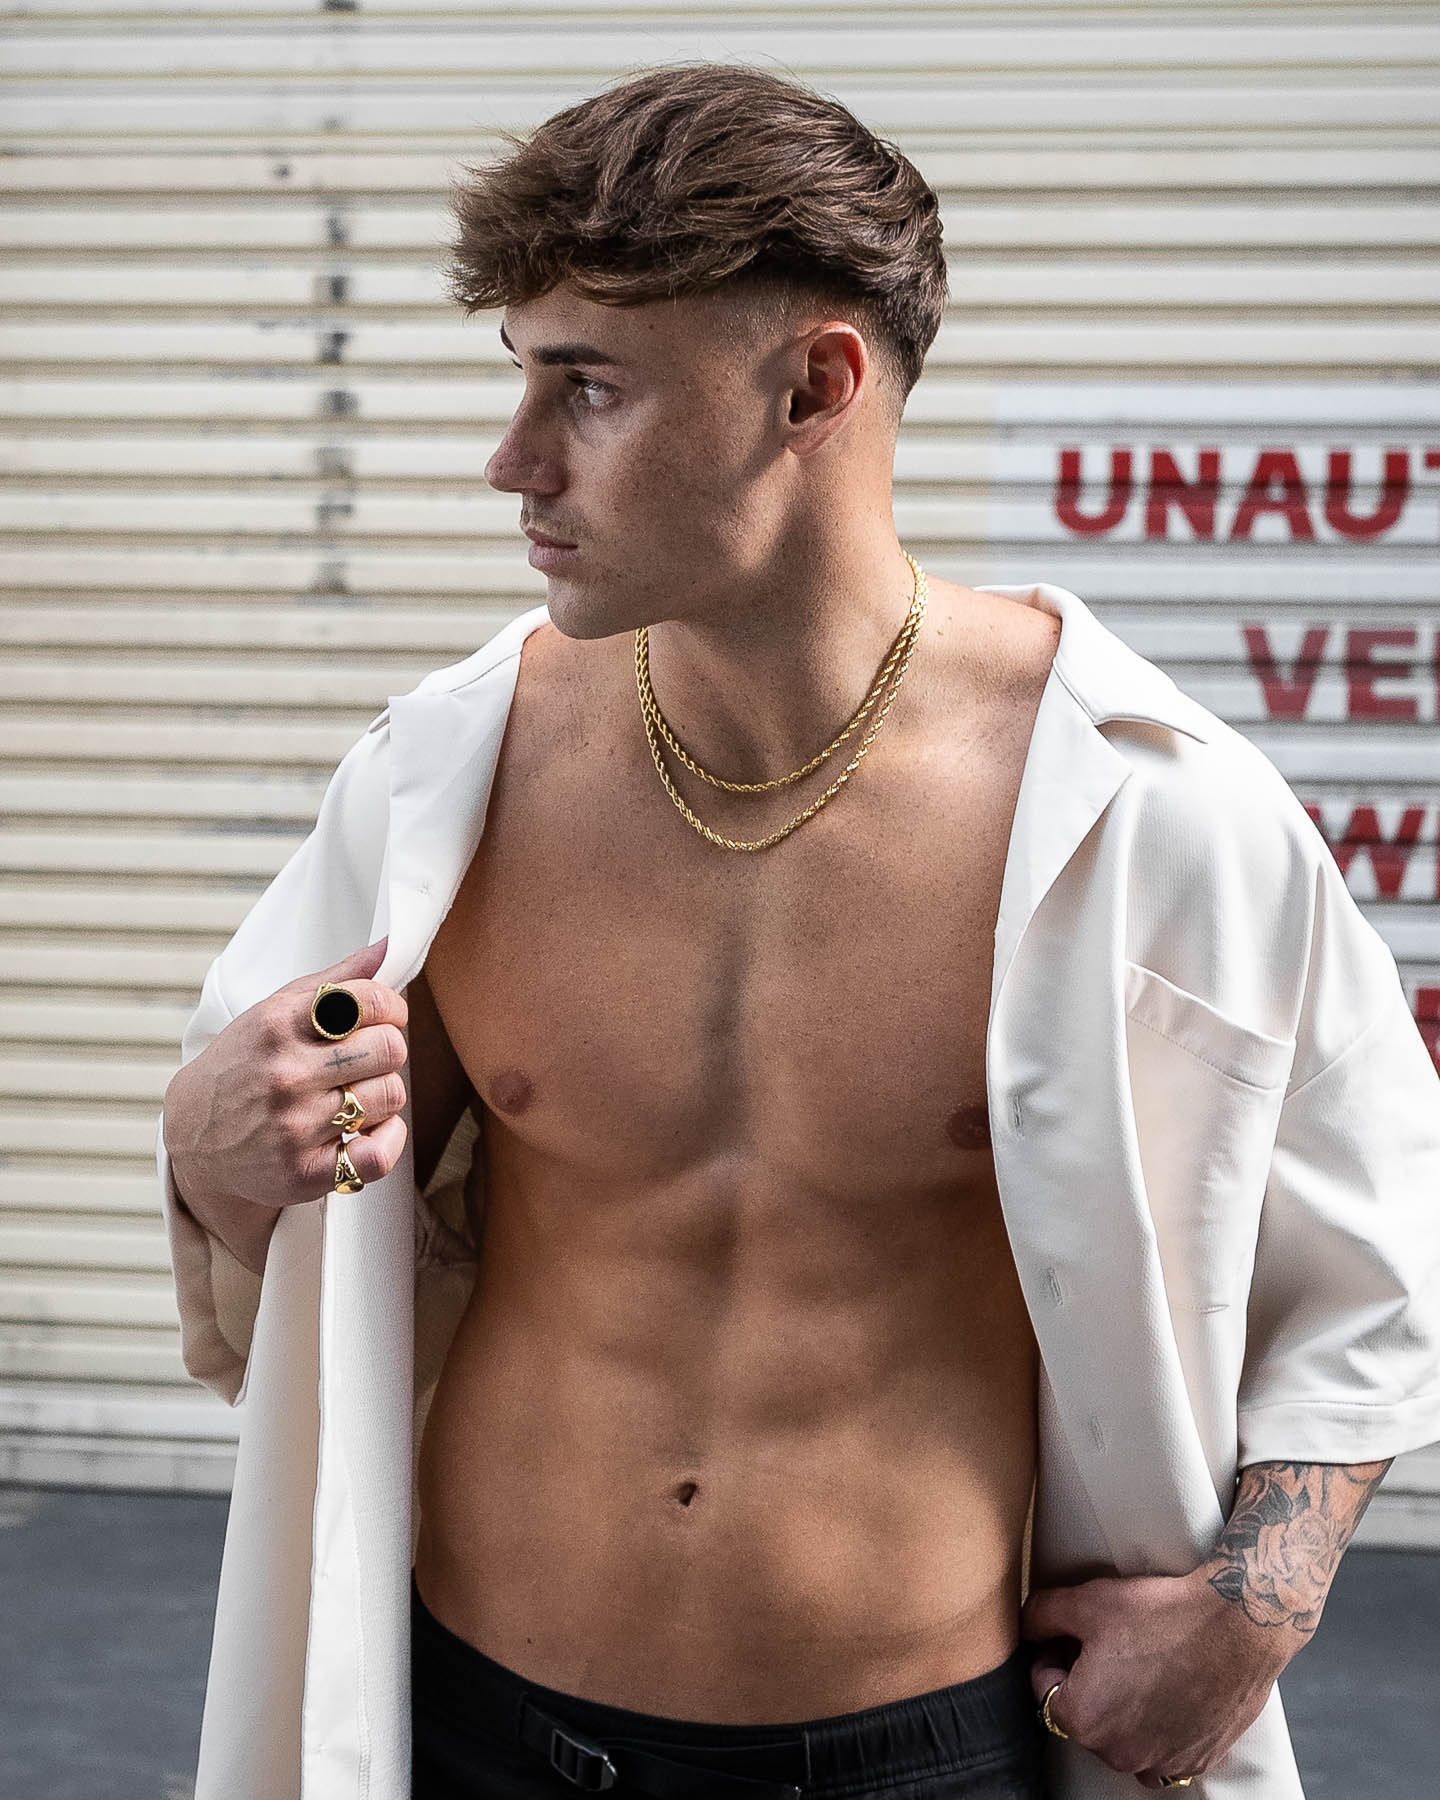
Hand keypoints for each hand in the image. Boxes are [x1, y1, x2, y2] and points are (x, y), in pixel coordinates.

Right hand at [164, 937, 411, 1213]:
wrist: (194, 1135)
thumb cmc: (246, 1063)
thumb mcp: (276, 1010)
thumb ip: (337, 979)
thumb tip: (389, 944)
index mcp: (278, 1024)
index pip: (369, 1000)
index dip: (390, 1008)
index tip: (384, 1018)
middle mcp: (284, 1074)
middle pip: (390, 1049)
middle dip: (388, 1051)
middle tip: (368, 1060)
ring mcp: (293, 1126)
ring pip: (390, 1097)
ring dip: (383, 1095)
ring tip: (356, 1094)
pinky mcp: (303, 1172)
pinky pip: (378, 1155)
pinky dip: (387, 1142)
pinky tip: (368, 1132)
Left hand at [1022, 1567, 1292, 1788]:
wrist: (1237, 1625)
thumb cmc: (1161, 1614)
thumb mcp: (1086, 1601)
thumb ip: (1041, 1615)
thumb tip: (1025, 1626)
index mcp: (1082, 1718)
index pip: (1045, 1688)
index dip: (1054, 1654)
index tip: (1074, 1635)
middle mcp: (1118, 1752)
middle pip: (1084, 1714)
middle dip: (1087, 1682)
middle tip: (1109, 1644)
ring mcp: (1160, 1761)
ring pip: (1122, 1735)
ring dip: (1123, 1706)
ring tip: (1141, 1663)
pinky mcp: (1196, 1759)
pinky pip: (1162, 1750)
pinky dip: (1159, 1726)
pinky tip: (1169, 1688)